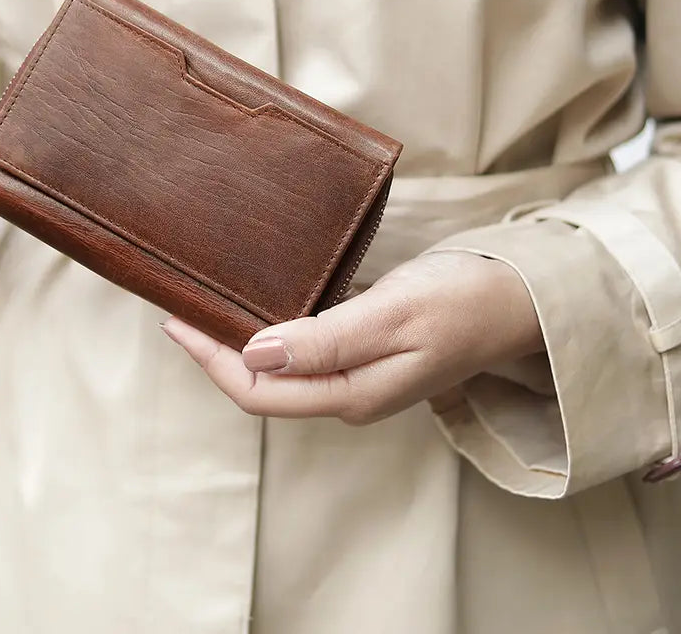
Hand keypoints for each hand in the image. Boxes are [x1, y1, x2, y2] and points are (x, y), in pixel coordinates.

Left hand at [160, 251, 543, 423]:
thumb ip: (325, 340)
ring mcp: (356, 375)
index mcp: (351, 395)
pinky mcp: (363, 352)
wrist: (519, 300)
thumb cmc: (462, 303)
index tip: (177, 321)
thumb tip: (256, 355)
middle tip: (177, 309)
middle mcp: (347, 393)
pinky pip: (302, 348)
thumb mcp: (393, 317)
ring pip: (279, 368)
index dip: (212, 360)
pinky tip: (256, 303)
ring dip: (239, 342)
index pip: (260, 391)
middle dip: (215, 354)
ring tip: (204, 306)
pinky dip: (271, 329)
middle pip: (262, 386)